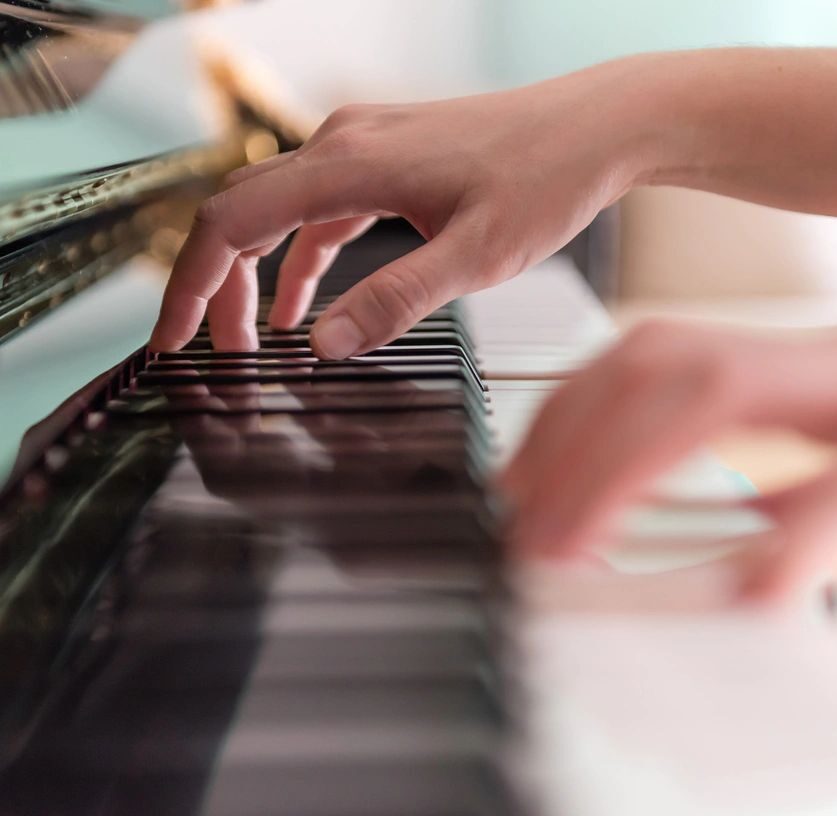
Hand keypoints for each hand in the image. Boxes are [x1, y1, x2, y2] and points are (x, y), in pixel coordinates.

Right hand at [149, 59, 648, 355]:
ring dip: (254, 278)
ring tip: (250, 340)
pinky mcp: (384, 162)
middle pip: (240, 216)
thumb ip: (397, 298)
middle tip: (217, 355)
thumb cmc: (545, 179)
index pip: (232, 222)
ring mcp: (361, 149)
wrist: (595, 128)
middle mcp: (342, 145)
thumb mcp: (475, 255)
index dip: (192, 284)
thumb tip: (324, 343)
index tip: (173, 339)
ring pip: (275, 215)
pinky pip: (318, 214)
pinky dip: (298, 261)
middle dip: (216, 289)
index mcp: (348, 163)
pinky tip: (300, 304)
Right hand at [501, 321, 836, 602]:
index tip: (569, 543)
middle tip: (530, 533)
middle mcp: (719, 349)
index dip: (608, 480)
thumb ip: (812, 536)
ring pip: (598, 375)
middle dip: (562, 465)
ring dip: (548, 441)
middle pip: (619, 388)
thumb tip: (747, 592)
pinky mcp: (668, 357)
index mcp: (771, 377)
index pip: (671, 417)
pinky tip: (543, 458)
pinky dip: (558, 421)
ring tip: (520, 500)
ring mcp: (687, 346)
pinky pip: (595, 378)